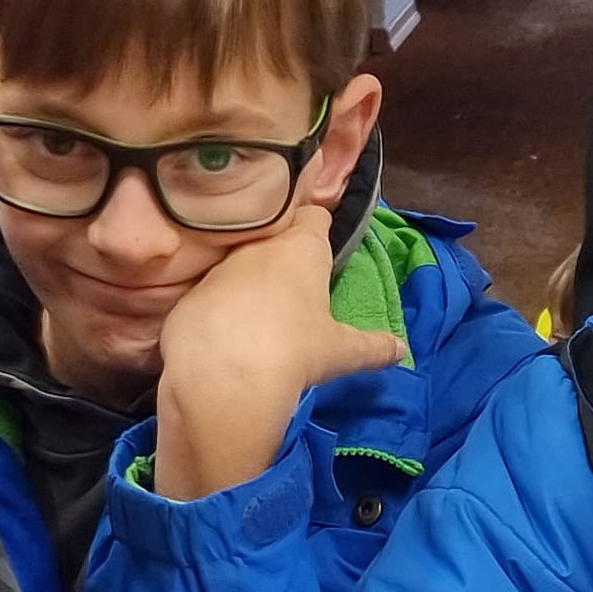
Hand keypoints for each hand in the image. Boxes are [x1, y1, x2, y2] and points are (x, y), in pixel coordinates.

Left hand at [150, 203, 403, 499]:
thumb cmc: (295, 350)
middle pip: (272, 238)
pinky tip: (223, 338)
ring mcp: (219, 268)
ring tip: (256, 319)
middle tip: (293, 290)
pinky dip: (216, 311)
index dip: (318, 227)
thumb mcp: (342, 352)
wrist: (223, 377)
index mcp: (302, 247)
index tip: (321, 246)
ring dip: (246, 284)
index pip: (314, 214)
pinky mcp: (190, 295)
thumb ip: (373, 346)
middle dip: (280, 256)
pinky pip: (209, 296)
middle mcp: (258, 246)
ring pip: (237, 265)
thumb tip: (402, 350)